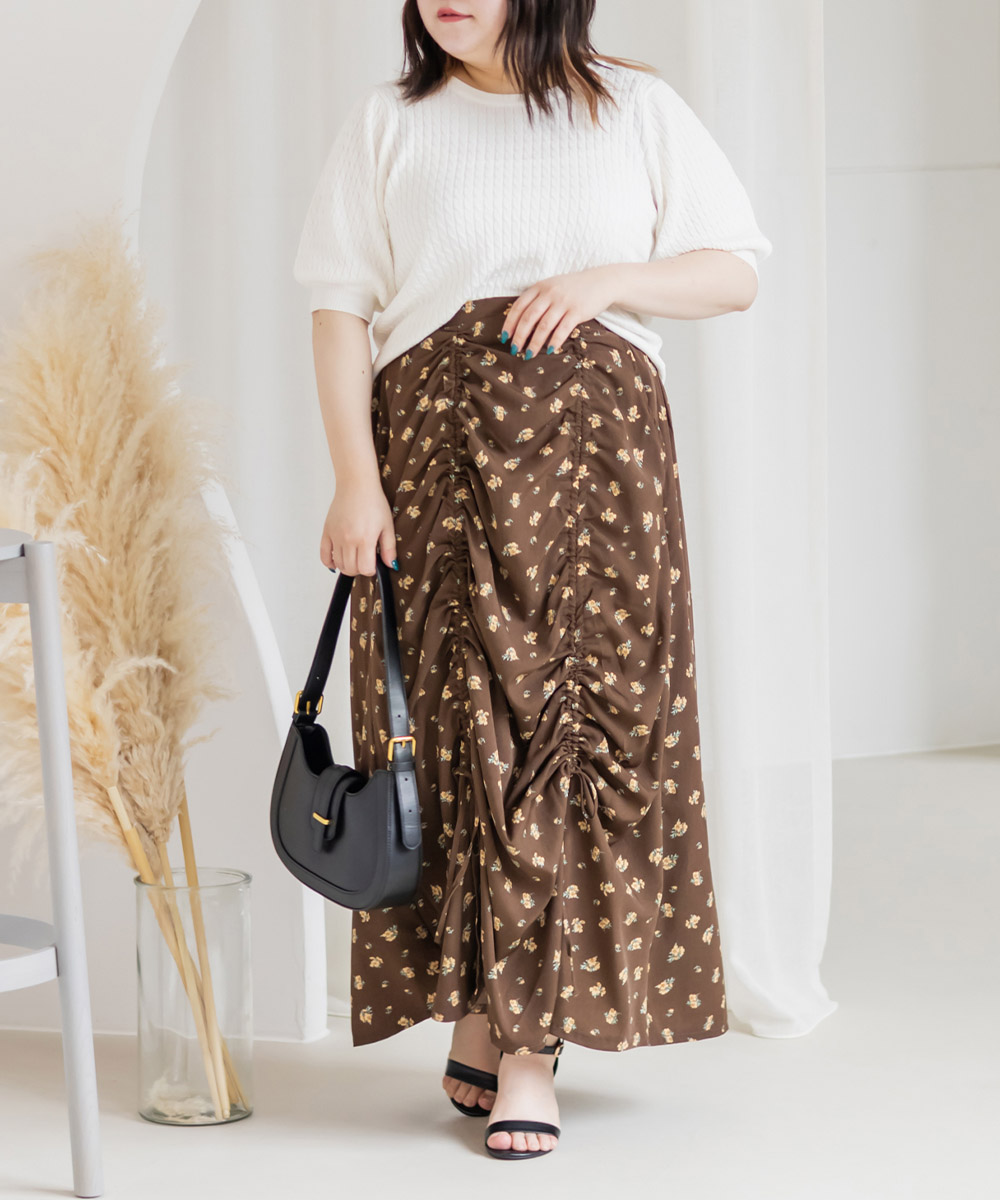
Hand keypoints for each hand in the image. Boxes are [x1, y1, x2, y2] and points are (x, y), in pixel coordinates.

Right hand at [321, 470, 397, 576]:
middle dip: (359, 570)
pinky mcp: (327, 531)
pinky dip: (329, 562)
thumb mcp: (387, 525)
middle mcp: (348, 539)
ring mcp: (335, 536)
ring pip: (338, 564)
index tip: (373, 564)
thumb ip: (389, 548)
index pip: (365, 569)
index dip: (371, 570)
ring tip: (354, 558)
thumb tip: (391, 565)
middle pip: (351, 569)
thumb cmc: (373, 502)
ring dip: (346, 566)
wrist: (356, 485)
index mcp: (365, 539)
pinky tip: (336, 562)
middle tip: (364, 561)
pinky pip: (324, 555)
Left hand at [499, 266, 618, 358]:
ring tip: (529, 355)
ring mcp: (563, 302)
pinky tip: (549, 351)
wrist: (600, 282)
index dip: (510, 323)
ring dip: (534, 343)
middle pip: (528, 318)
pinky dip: (554, 342)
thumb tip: (520, 324)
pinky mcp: (577, 311)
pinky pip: (562, 329)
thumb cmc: (573, 288)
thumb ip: (537, 300)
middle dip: (519, 336)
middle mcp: (549, 293)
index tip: (505, 337)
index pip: (519, 306)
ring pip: (544, 326)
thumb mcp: (552, 287)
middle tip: (514, 350)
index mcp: (540, 287)